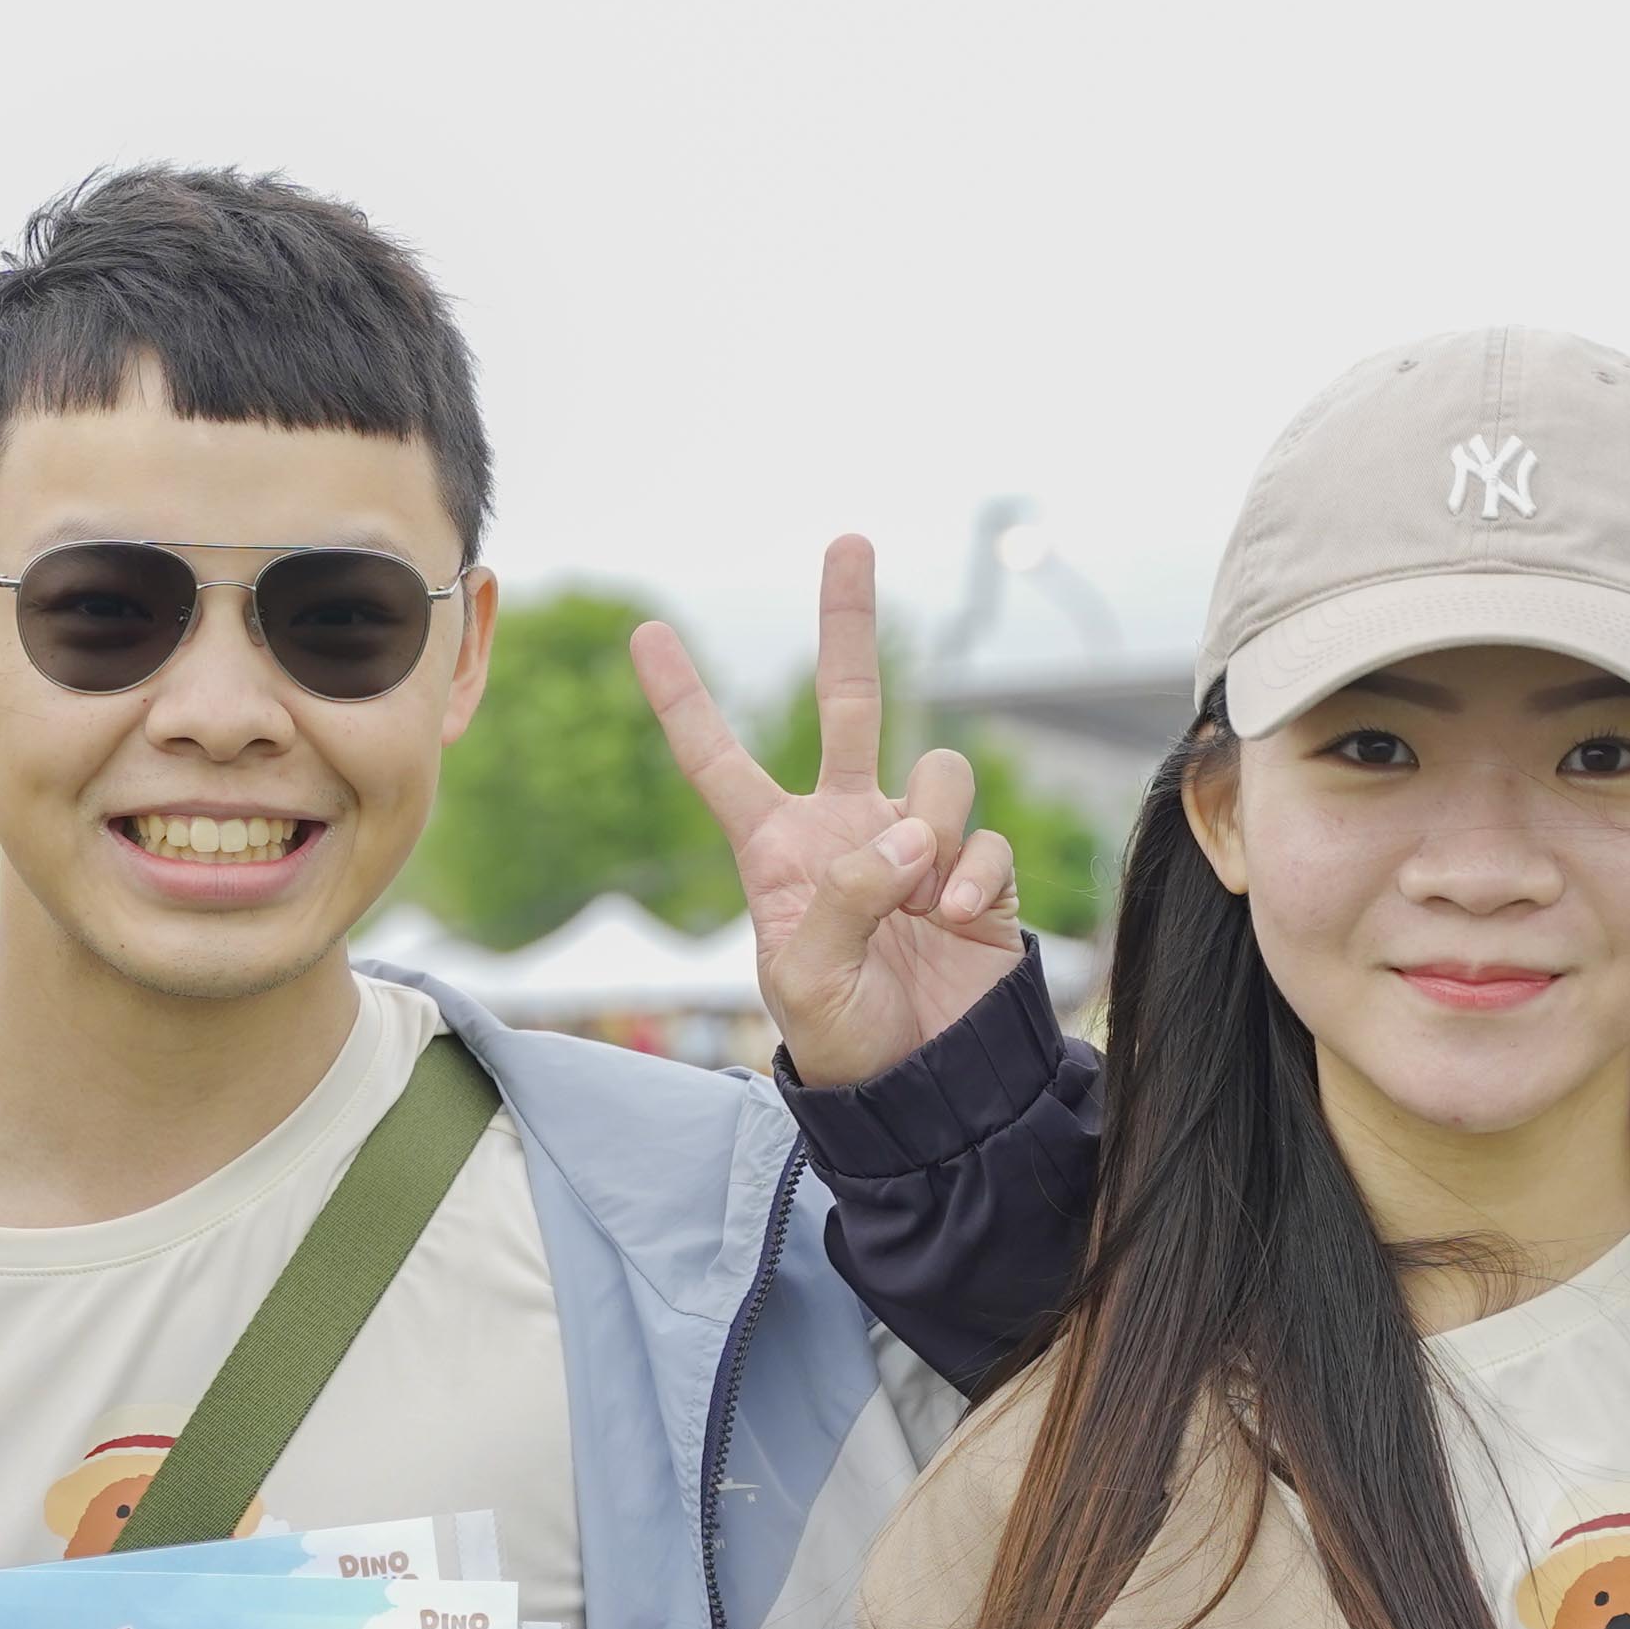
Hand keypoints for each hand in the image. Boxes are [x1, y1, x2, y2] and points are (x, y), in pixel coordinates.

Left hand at [632, 536, 1026, 1089]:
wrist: (924, 1088)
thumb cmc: (844, 1039)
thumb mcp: (805, 978)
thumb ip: (841, 897)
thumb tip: (906, 832)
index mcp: (778, 849)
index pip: (720, 763)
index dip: (685, 701)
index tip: (645, 633)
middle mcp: (847, 826)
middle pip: (849, 702)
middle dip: (847, 622)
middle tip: (849, 540)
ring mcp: (917, 842)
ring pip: (936, 769)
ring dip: (931, 831)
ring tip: (920, 904)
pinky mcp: (979, 870)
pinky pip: (983, 838)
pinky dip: (973, 873)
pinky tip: (956, 919)